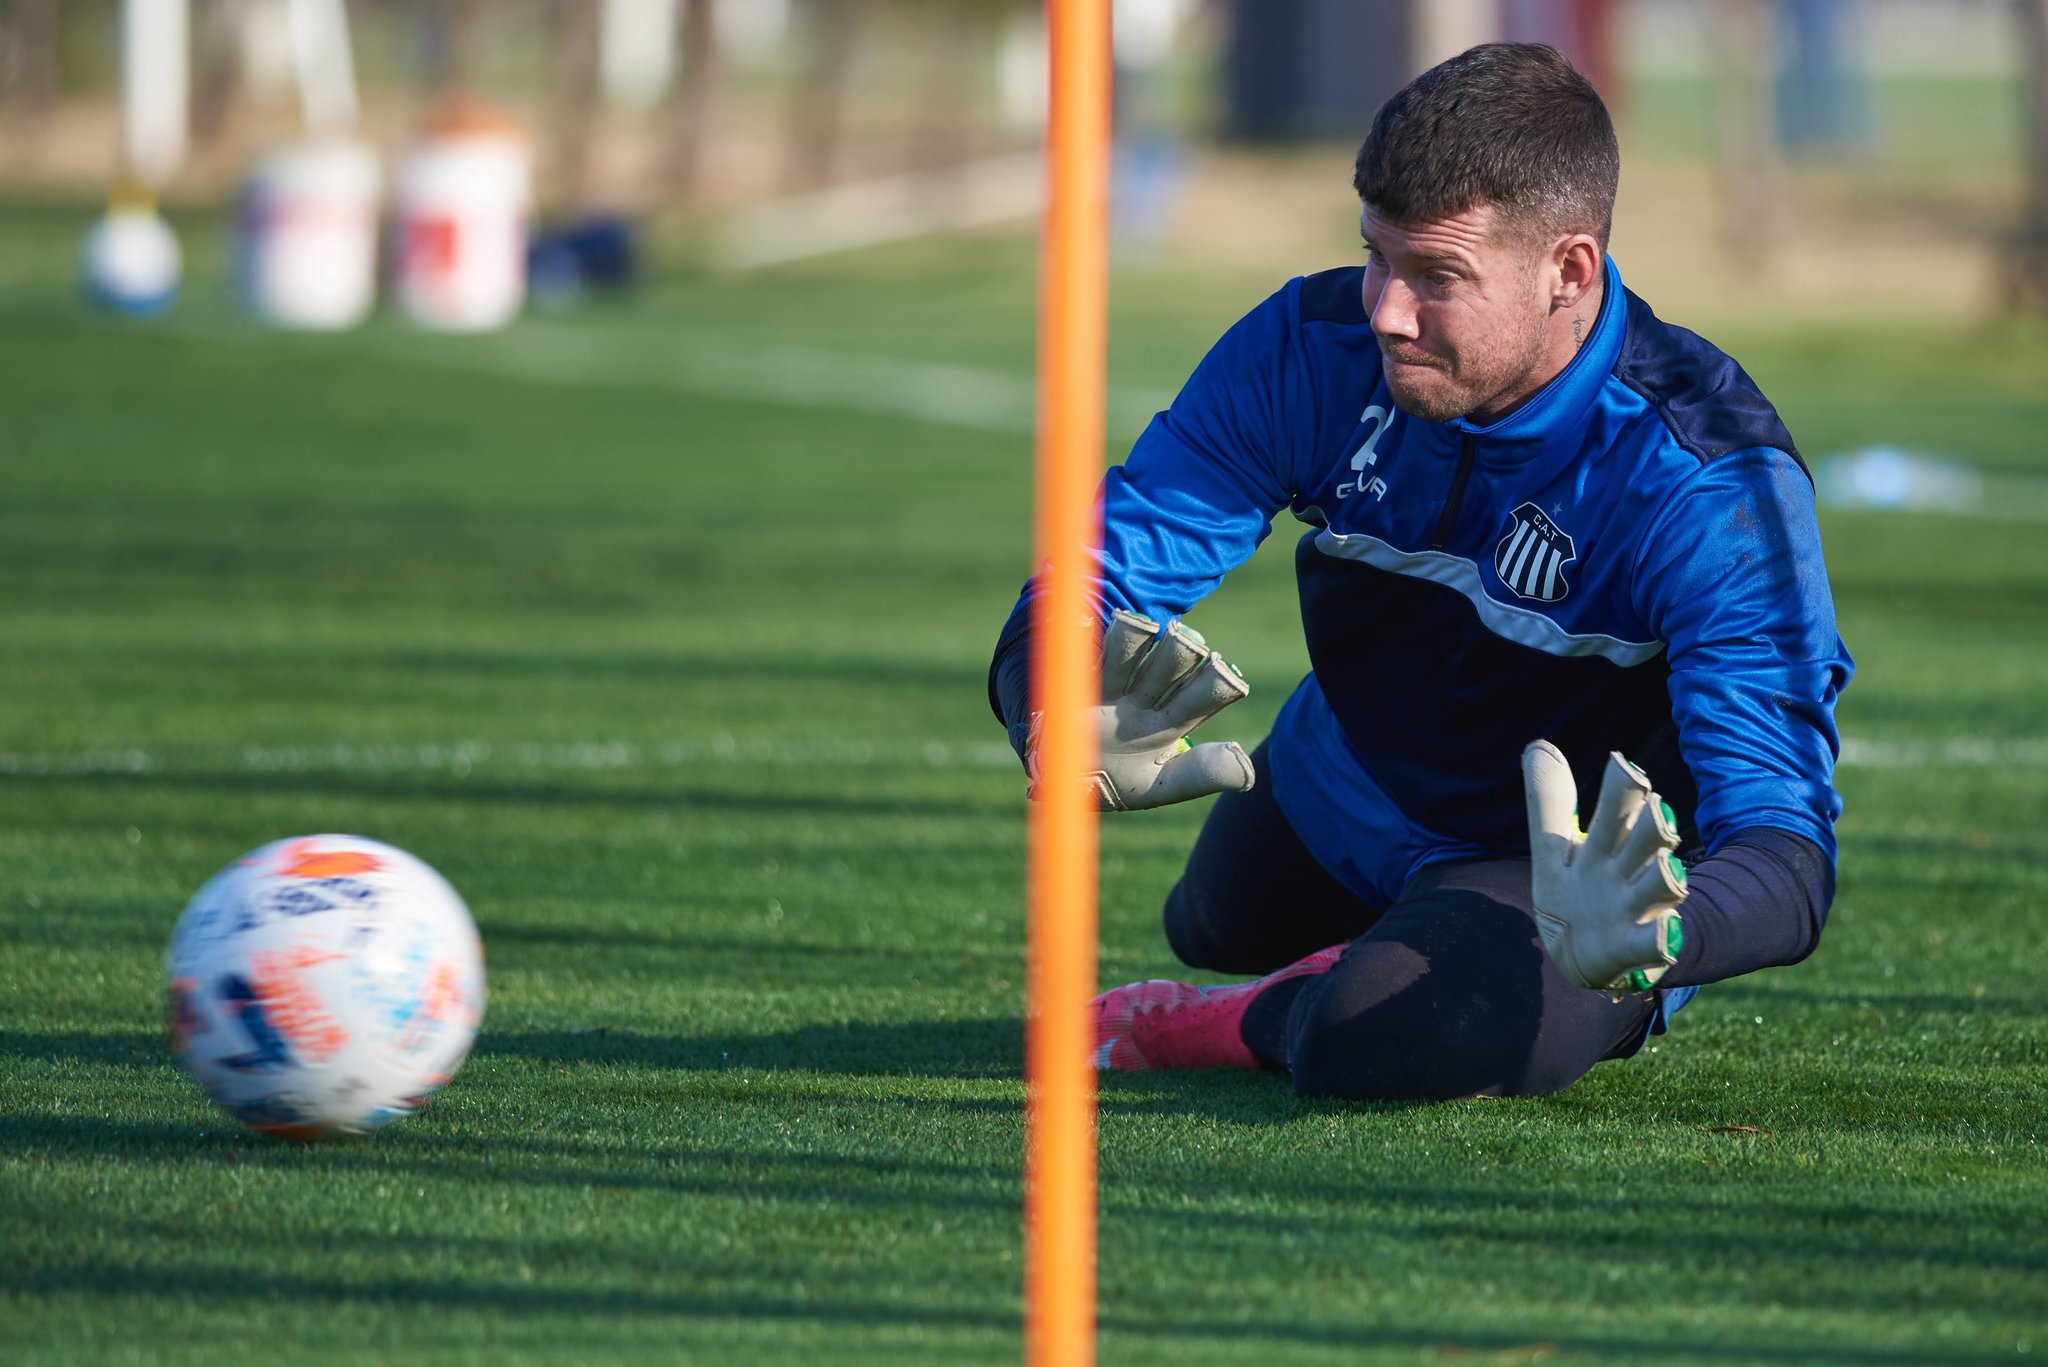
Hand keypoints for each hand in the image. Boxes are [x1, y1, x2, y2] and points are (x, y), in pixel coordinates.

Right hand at [1028, 610, 1253, 810]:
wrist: (1060, 777)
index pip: (1202, 695)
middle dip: (1180, 654)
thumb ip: (1200, 775)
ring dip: (1136, 636)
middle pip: (1170, 666)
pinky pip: (1075, 653)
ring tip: (1143, 626)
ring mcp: (1108, 685)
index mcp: (1172, 719)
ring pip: (1127, 652)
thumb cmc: (1117, 782)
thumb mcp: (1158, 786)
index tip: (1221, 675)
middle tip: (1185, 643)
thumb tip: (1250, 771)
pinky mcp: (1071, 680)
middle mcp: (1145, 695)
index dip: (1214, 684)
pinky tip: (1079, 624)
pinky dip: (1076, 635)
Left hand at [1522, 739, 1687, 995]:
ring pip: (1658, 887)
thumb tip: (1538, 744)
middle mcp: (1628, 871)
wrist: (1584, 959)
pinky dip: (1661, 938)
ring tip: (1668, 868)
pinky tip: (1665, 930)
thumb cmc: (1575, 894)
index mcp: (1607, 844)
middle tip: (1655, 808)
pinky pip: (1652, 942)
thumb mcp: (1555, 851)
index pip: (1617, 810)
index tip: (1622, 764)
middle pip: (1646, 842)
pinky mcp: (1635, 948)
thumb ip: (1549, 803)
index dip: (1621, 788)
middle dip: (1654, 826)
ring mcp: (1636, 909)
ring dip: (1664, 877)